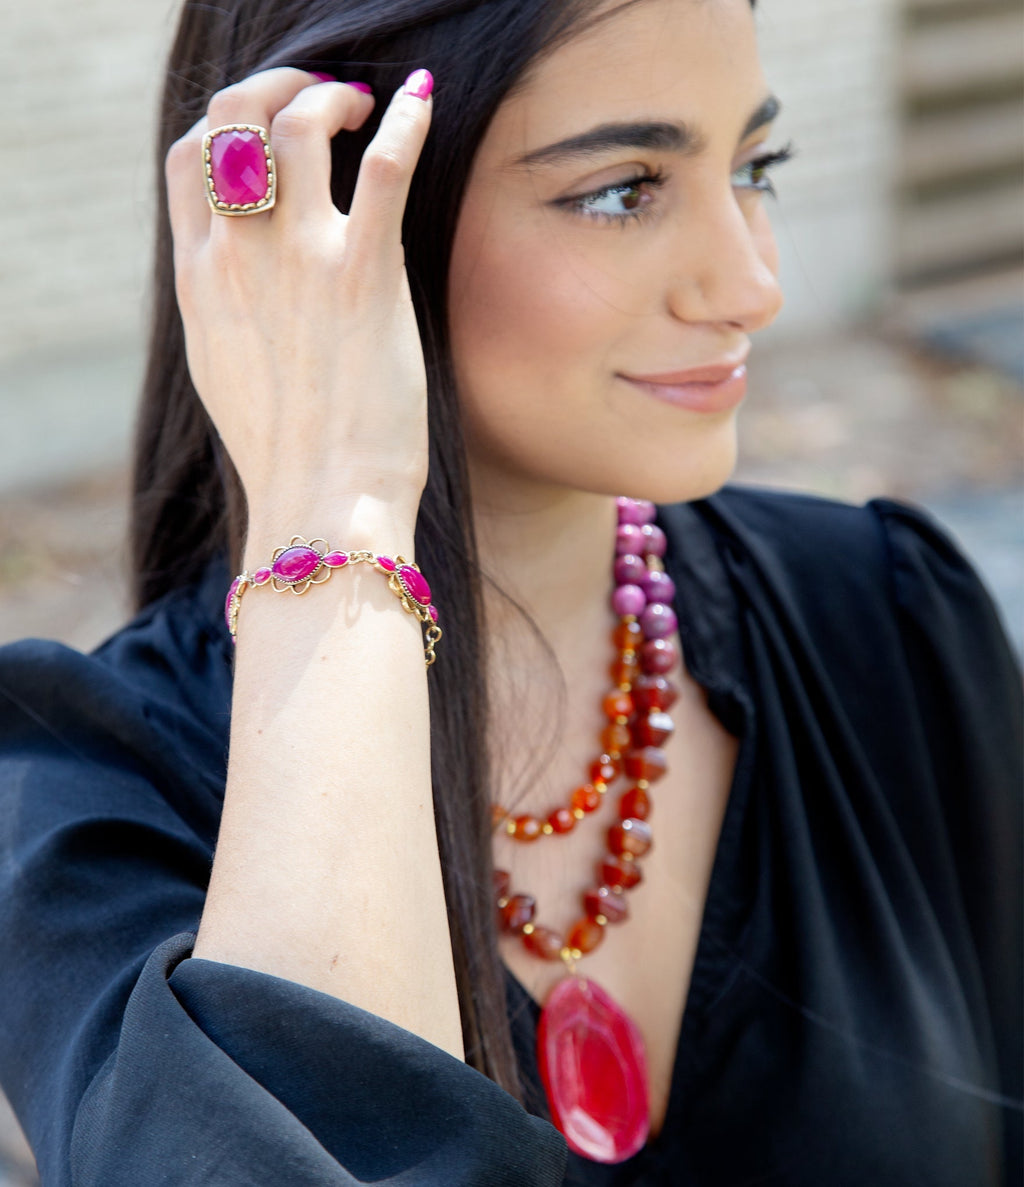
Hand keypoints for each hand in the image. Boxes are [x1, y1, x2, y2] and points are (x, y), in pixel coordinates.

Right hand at [164, 68, 433, 533]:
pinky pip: (383, 167)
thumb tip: (239, 277)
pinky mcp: (363, 275)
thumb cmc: (284, 454)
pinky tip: (420, 100)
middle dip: (273, 88)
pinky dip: (405, 120)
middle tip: (321, 98)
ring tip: (366, 103)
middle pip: (232, 120)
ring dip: (332, 94)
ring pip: (296, 124)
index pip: (189, 159)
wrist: (321, 502)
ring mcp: (298, 260)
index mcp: (198, 279)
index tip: (265, 129)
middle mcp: (236, 255)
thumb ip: (222, 308)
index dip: (225, 125)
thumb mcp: (223, 373)